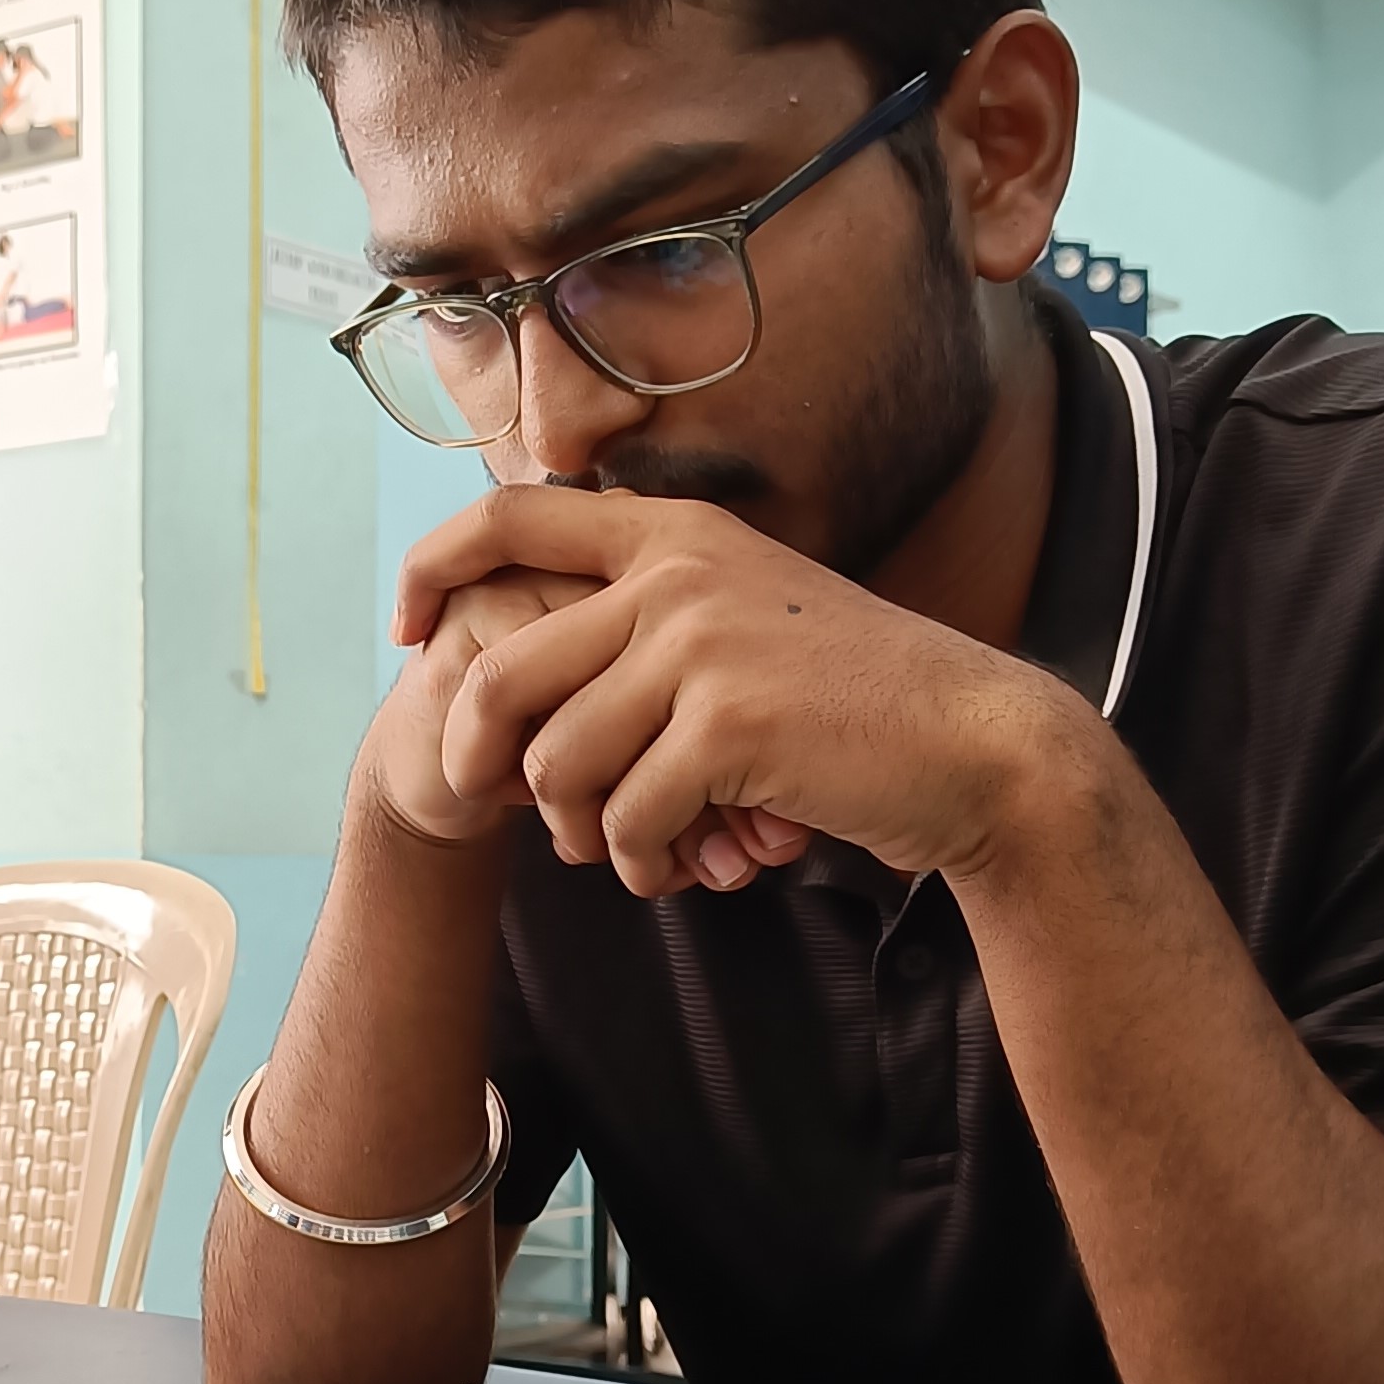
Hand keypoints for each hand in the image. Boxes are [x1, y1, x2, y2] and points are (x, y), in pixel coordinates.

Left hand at [396, 485, 1087, 895]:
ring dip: (583, 834)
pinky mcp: (726, 723)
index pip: (506, 517)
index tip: (408, 632)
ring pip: (556, 764)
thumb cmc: (848, 705)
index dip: (431, 570)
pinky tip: (685, 866)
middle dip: (490, 764)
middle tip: (523, 814)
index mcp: (671, 533)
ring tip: (637, 852)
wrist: (974, 747)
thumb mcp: (741, 623)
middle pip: (499, 676)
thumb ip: (641, 622)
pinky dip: (643, 862)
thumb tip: (512, 681)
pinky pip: (623, 818)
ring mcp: (700, 642)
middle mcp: (675, 572)